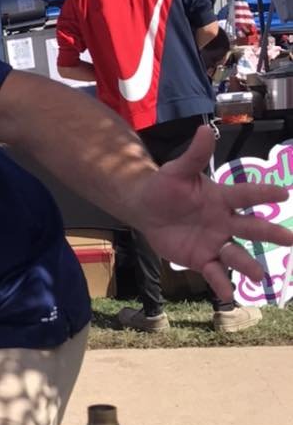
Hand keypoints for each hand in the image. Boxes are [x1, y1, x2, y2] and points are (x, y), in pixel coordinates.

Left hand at [132, 126, 291, 301]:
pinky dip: (222, 283)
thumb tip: (206, 129)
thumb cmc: (165, 186)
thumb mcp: (176, 170)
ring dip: (248, 265)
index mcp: (221, 198)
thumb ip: (194, 154)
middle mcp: (224, 221)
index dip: (264, 193)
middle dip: (270, 234)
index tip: (284, 193)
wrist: (146, 208)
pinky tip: (230, 295)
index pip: (246, 195)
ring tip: (259, 276)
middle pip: (251, 228)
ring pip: (236, 254)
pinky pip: (214, 272)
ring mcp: (214, 241)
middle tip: (291, 240)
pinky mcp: (201, 258)